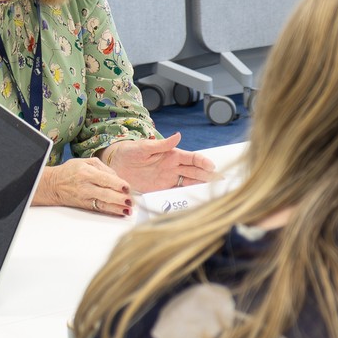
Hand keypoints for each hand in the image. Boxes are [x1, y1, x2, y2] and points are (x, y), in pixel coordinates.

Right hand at [34, 157, 133, 216]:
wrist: (53, 185)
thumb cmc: (70, 171)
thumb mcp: (86, 162)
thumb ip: (103, 167)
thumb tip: (117, 177)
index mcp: (86, 173)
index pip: (104, 179)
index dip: (117, 184)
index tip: (127, 187)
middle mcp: (85, 186)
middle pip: (105, 194)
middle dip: (120, 198)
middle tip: (131, 200)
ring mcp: (85, 198)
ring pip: (103, 204)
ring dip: (117, 208)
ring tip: (128, 210)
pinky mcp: (85, 206)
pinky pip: (100, 209)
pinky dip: (111, 212)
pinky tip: (120, 212)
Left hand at [99, 133, 216, 192]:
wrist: (115, 166)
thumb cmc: (129, 152)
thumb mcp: (144, 147)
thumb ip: (162, 144)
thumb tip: (178, 135)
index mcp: (172, 155)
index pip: (193, 158)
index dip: (204, 163)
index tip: (212, 167)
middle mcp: (174, 168)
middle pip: (196, 173)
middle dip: (210, 177)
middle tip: (222, 183)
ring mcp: (170, 180)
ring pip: (191, 184)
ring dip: (203, 187)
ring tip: (215, 193)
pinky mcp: (163, 190)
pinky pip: (178, 194)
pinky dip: (188, 197)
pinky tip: (197, 201)